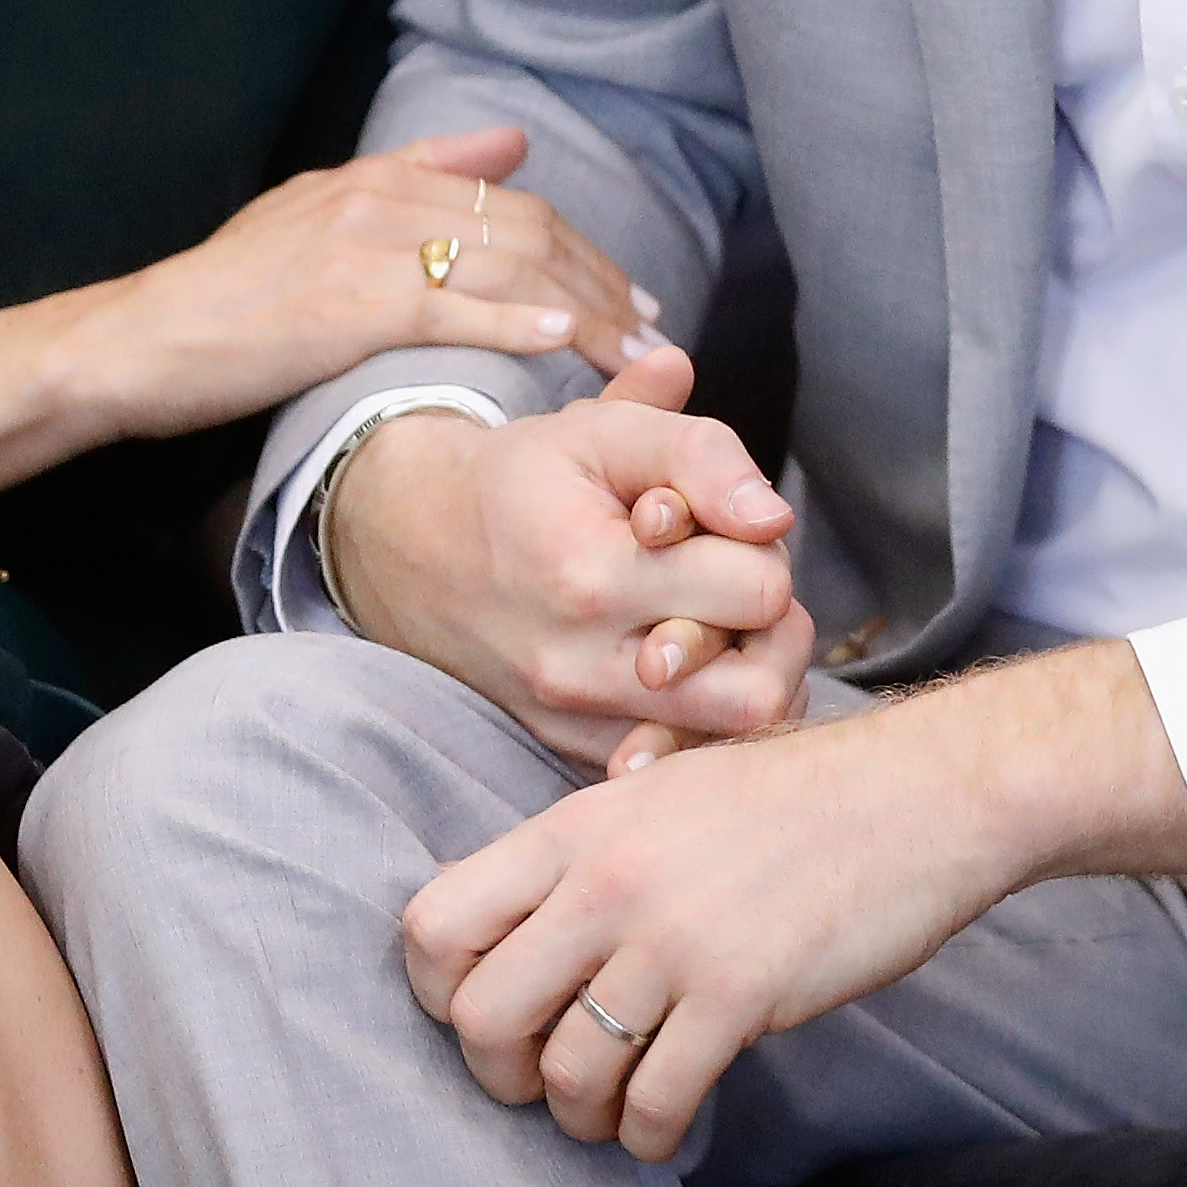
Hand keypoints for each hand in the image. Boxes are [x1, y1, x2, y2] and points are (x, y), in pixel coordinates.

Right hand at [83, 128, 660, 439]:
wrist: (143, 338)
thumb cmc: (228, 294)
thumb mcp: (317, 210)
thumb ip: (416, 173)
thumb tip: (511, 144)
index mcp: (376, 179)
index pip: (509, 201)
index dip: (582, 245)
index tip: (629, 292)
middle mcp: (379, 200)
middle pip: (524, 231)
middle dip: (600, 280)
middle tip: (652, 327)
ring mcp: (365, 249)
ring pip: (504, 269)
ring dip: (582, 310)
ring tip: (632, 349)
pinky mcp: (348, 305)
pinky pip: (452, 308)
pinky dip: (515, 323)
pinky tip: (563, 343)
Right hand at [326, 343, 808, 769]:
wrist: (412, 537)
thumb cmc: (525, 478)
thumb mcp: (606, 431)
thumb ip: (701, 455)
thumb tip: (774, 519)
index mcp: (594, 577)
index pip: (758, 591)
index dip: (758, 545)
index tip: (717, 522)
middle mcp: (581, 666)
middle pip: (757, 689)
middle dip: (771, 628)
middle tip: (737, 581)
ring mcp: (574, 718)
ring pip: (724, 735)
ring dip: (743, 671)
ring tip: (716, 618)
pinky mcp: (569, 745)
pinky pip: (673, 755)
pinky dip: (699, 711)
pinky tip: (685, 659)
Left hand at [402, 659, 1106, 1162]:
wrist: (915, 797)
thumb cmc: (794, 797)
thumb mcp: (665, 790)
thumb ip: (590, 849)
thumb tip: (528, 920)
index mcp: (577, 827)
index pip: (435, 921)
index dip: (440, 989)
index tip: (486, 1008)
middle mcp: (607, 881)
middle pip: (480, 1015)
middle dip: (497, 1072)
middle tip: (539, 1079)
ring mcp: (671, 939)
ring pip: (565, 1073)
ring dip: (579, 1115)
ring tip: (611, 1109)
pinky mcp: (737, 995)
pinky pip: (654, 1102)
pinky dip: (649, 1134)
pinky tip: (665, 1124)